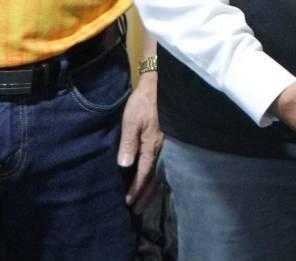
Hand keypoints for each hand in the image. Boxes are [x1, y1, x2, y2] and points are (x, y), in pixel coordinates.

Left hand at [118, 71, 162, 208]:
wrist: (164, 84)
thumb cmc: (144, 101)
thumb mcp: (131, 119)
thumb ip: (128, 142)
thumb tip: (124, 165)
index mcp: (152, 145)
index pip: (143, 173)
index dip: (135, 189)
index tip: (128, 202)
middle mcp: (162, 149)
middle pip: (155, 178)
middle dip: (145, 195)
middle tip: (137, 210)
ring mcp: (169, 146)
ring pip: (162, 173)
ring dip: (154, 189)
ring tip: (146, 201)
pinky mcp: (171, 140)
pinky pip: (166, 164)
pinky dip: (162, 177)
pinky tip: (159, 180)